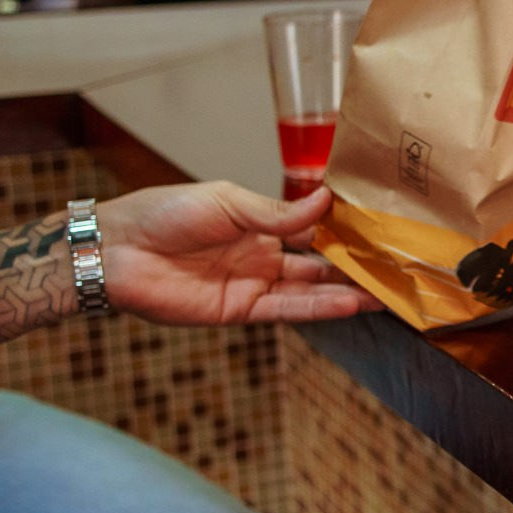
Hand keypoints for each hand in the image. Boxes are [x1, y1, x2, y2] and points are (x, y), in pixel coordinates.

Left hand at [100, 182, 380, 324]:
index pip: (312, 228)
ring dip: (347, 291)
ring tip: (387, 291)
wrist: (116, 250)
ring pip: (311, 289)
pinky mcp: (241, 310)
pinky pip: (288, 309)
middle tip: (395, 266)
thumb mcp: (226, 201)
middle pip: (319, 263)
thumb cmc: (163, 214)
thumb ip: (278, 212)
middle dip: (354, 265)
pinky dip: (320, 307)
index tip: (380, 228)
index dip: (344, 230)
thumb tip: (326, 201)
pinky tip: (352, 302)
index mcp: (259, 223)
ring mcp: (254, 284)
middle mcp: (262, 255)